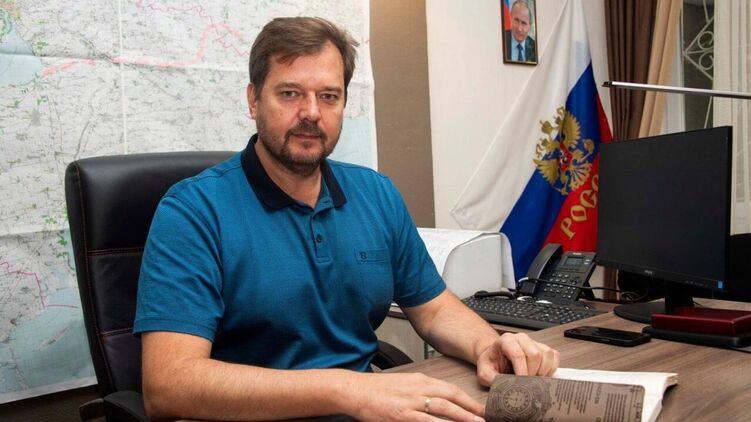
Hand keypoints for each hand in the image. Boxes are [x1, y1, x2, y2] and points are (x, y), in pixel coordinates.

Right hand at [345, 372, 484, 421]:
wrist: (355, 390)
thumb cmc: (377, 389)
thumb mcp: (404, 384)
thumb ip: (422, 390)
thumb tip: (440, 399)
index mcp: (421, 380)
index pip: (451, 389)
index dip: (468, 399)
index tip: (481, 408)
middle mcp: (419, 388)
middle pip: (452, 397)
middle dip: (472, 408)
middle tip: (487, 417)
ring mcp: (412, 402)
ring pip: (444, 409)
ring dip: (463, 417)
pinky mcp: (402, 415)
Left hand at [475, 332, 558, 386]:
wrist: (496, 357)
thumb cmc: (491, 363)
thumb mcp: (484, 372)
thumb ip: (491, 379)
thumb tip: (505, 386)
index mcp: (506, 341)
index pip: (517, 354)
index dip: (521, 371)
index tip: (521, 383)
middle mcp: (521, 338)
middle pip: (534, 354)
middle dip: (532, 372)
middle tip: (526, 383)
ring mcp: (534, 342)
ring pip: (546, 355)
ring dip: (542, 371)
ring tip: (532, 379)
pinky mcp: (544, 348)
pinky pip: (554, 357)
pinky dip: (550, 369)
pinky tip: (541, 375)